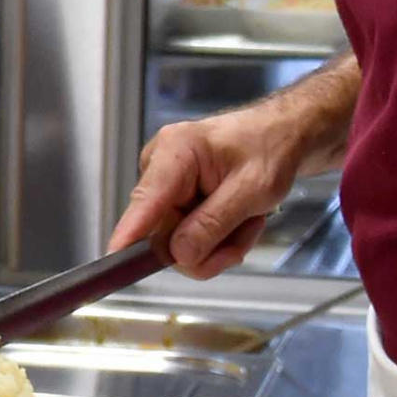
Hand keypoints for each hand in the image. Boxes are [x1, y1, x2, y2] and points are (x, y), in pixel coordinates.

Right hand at [109, 108, 303, 278]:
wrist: (282, 136)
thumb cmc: (270, 150)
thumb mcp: (252, 189)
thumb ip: (214, 223)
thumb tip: (178, 255)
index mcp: (175, 152)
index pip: (145, 200)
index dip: (130, 233)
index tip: (114, 260)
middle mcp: (160, 168)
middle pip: (166, 235)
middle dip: (210, 247)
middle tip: (246, 235)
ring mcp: (167, 187)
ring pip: (180, 244)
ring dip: (221, 244)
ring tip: (250, 221)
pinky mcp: (176, 201)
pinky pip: (189, 239)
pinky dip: (220, 239)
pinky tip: (241, 221)